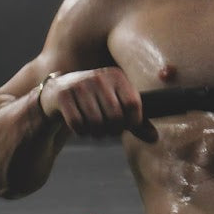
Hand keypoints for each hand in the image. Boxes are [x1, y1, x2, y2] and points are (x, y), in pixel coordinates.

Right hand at [38, 68, 156, 142]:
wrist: (59, 90)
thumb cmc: (96, 100)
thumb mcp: (117, 103)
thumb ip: (136, 120)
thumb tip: (154, 138)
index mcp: (117, 76)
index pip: (133, 104)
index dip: (133, 122)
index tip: (128, 127)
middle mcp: (99, 77)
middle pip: (115, 116)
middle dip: (114, 130)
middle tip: (109, 131)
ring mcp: (80, 85)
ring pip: (96, 122)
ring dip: (97, 133)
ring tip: (95, 129)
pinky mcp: (63, 96)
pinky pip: (77, 124)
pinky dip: (81, 132)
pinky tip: (81, 127)